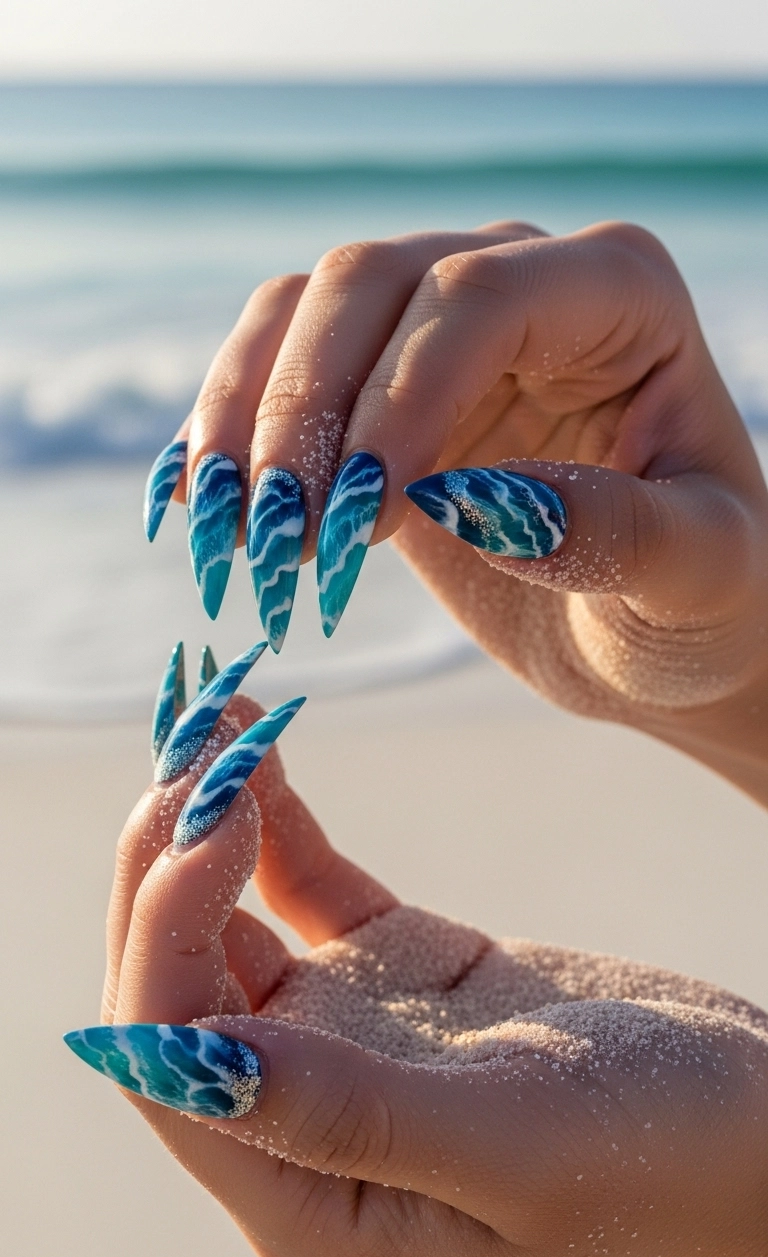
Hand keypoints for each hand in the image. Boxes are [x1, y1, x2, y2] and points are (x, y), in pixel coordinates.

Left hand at [69, 692, 767, 1256]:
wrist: (755, 1113)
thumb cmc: (656, 1156)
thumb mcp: (509, 1141)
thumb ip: (348, 1113)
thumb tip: (184, 1062)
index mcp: (303, 1199)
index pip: (172, 1071)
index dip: (161, 937)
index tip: (206, 817)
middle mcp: (297, 1119)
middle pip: (177, 985)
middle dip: (166, 865)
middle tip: (192, 747)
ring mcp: (337, 1035)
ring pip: (223, 924)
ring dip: (203, 826)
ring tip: (211, 721)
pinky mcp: (388, 968)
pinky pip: (304, 884)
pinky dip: (276, 815)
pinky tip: (261, 739)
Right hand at [144, 221, 767, 800]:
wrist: (651, 630)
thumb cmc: (698, 601)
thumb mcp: (697, 577)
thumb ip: (622, 535)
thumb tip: (486, 502)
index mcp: (617, 292)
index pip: (478, 297)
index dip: (401, 394)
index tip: (363, 517)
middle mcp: (519, 279)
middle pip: (365, 282)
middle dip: (306, 410)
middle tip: (282, 539)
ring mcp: (436, 325)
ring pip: (299, 313)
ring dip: (247, 421)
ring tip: (238, 540)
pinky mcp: (375, 388)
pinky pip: (275, 370)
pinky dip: (226, 435)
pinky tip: (200, 509)